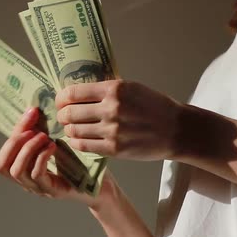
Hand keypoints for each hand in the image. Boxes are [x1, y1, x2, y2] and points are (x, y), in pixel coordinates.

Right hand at [0, 107, 120, 209]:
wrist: (103, 187)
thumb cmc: (80, 164)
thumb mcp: (57, 144)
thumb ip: (42, 133)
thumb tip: (34, 108)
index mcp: (24, 171)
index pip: (2, 158)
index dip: (11, 134)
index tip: (31, 114)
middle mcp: (27, 183)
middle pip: (1, 166)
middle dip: (14, 142)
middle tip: (34, 129)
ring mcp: (39, 189)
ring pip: (17, 171)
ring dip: (28, 148)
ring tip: (45, 137)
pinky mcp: (54, 191)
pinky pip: (37, 175)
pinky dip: (42, 156)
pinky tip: (53, 146)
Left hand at [55, 80, 182, 160]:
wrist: (176, 129)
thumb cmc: (153, 106)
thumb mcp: (131, 87)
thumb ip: (105, 90)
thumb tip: (77, 92)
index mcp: (114, 89)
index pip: (73, 93)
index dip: (61, 98)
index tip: (59, 100)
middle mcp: (111, 109)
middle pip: (70, 113)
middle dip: (62, 115)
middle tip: (62, 115)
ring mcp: (112, 131)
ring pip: (74, 131)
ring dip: (68, 130)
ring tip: (70, 128)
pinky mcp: (115, 149)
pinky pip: (85, 146)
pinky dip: (76, 143)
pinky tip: (77, 140)